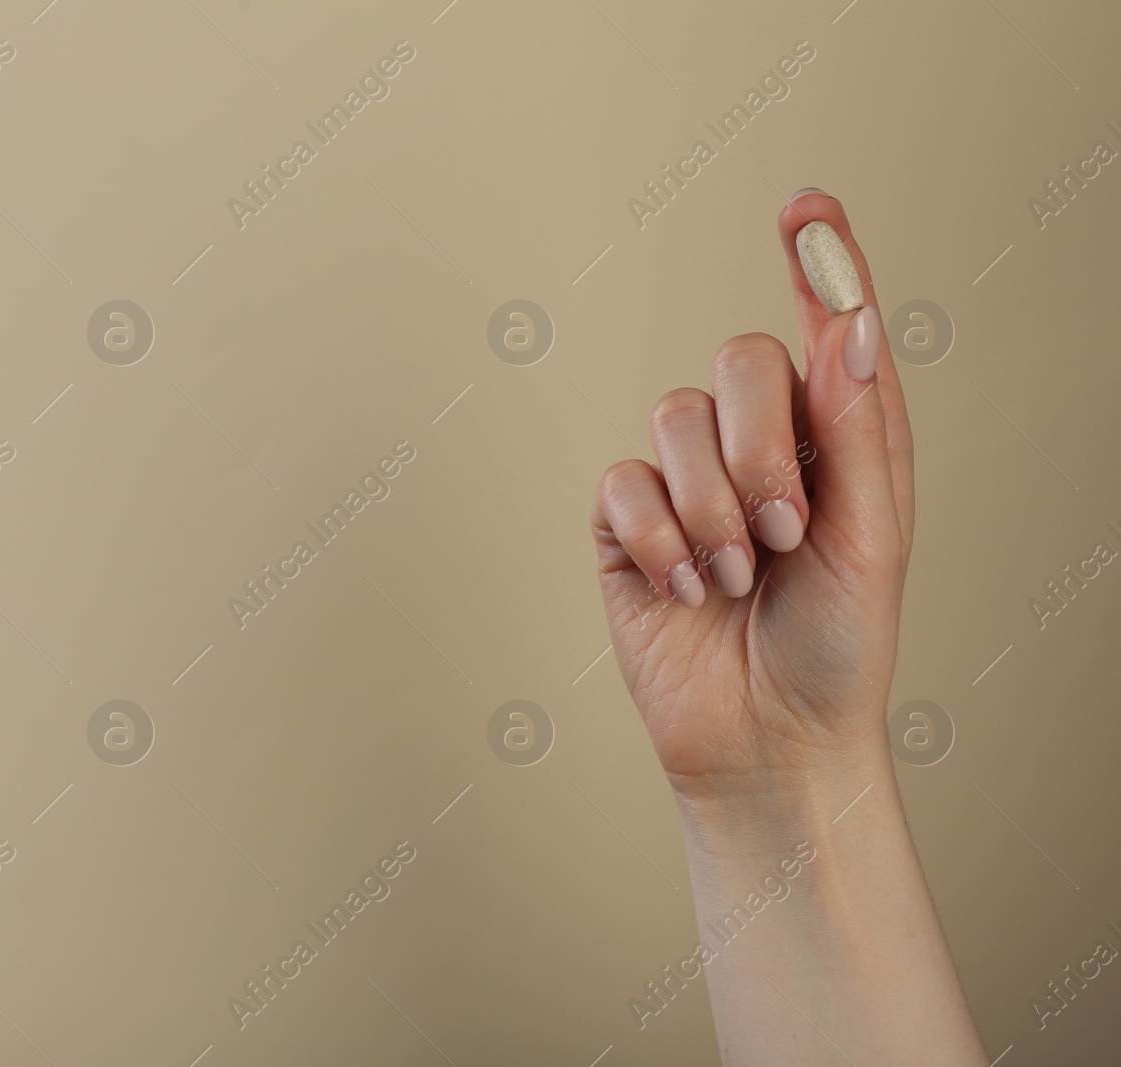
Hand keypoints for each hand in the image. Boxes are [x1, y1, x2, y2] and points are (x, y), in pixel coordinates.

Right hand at [591, 192, 914, 795]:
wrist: (767, 739)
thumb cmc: (838, 647)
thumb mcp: (874, 539)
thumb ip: (860, 428)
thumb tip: (850, 320)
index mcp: (834, 438)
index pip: (823, 327)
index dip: (816, 261)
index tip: (805, 207)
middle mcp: (757, 445)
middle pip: (737, 362)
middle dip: (760, 448)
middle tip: (783, 531)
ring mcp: (685, 482)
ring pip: (672, 418)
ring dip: (711, 508)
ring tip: (736, 576)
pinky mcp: (627, 524)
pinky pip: (623, 482)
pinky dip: (661, 538)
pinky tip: (688, 588)